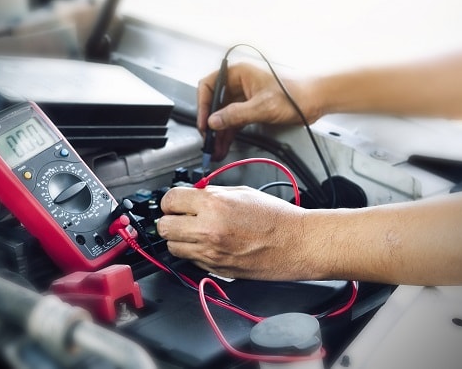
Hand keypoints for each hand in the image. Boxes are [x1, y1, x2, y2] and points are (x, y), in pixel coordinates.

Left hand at [157, 185, 306, 279]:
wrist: (297, 243)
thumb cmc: (275, 217)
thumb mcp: (240, 192)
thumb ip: (211, 193)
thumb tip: (191, 194)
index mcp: (213, 205)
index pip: (169, 200)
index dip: (170, 201)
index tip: (175, 203)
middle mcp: (207, 229)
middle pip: (163, 227)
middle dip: (169, 221)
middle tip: (180, 218)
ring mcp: (210, 253)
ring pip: (172, 247)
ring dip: (179, 239)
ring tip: (195, 232)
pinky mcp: (216, 269)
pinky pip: (190, 260)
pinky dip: (194, 253)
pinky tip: (209, 244)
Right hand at [197, 62, 319, 159]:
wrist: (315, 101)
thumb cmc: (294, 95)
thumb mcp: (262, 107)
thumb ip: (235, 114)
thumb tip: (214, 122)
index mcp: (238, 73)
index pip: (209, 85)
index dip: (202, 105)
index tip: (204, 122)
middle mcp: (238, 83)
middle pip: (214, 103)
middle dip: (210, 123)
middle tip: (207, 139)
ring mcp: (243, 97)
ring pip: (223, 115)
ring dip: (218, 132)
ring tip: (214, 149)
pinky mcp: (250, 108)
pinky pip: (233, 121)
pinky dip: (228, 134)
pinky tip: (224, 146)